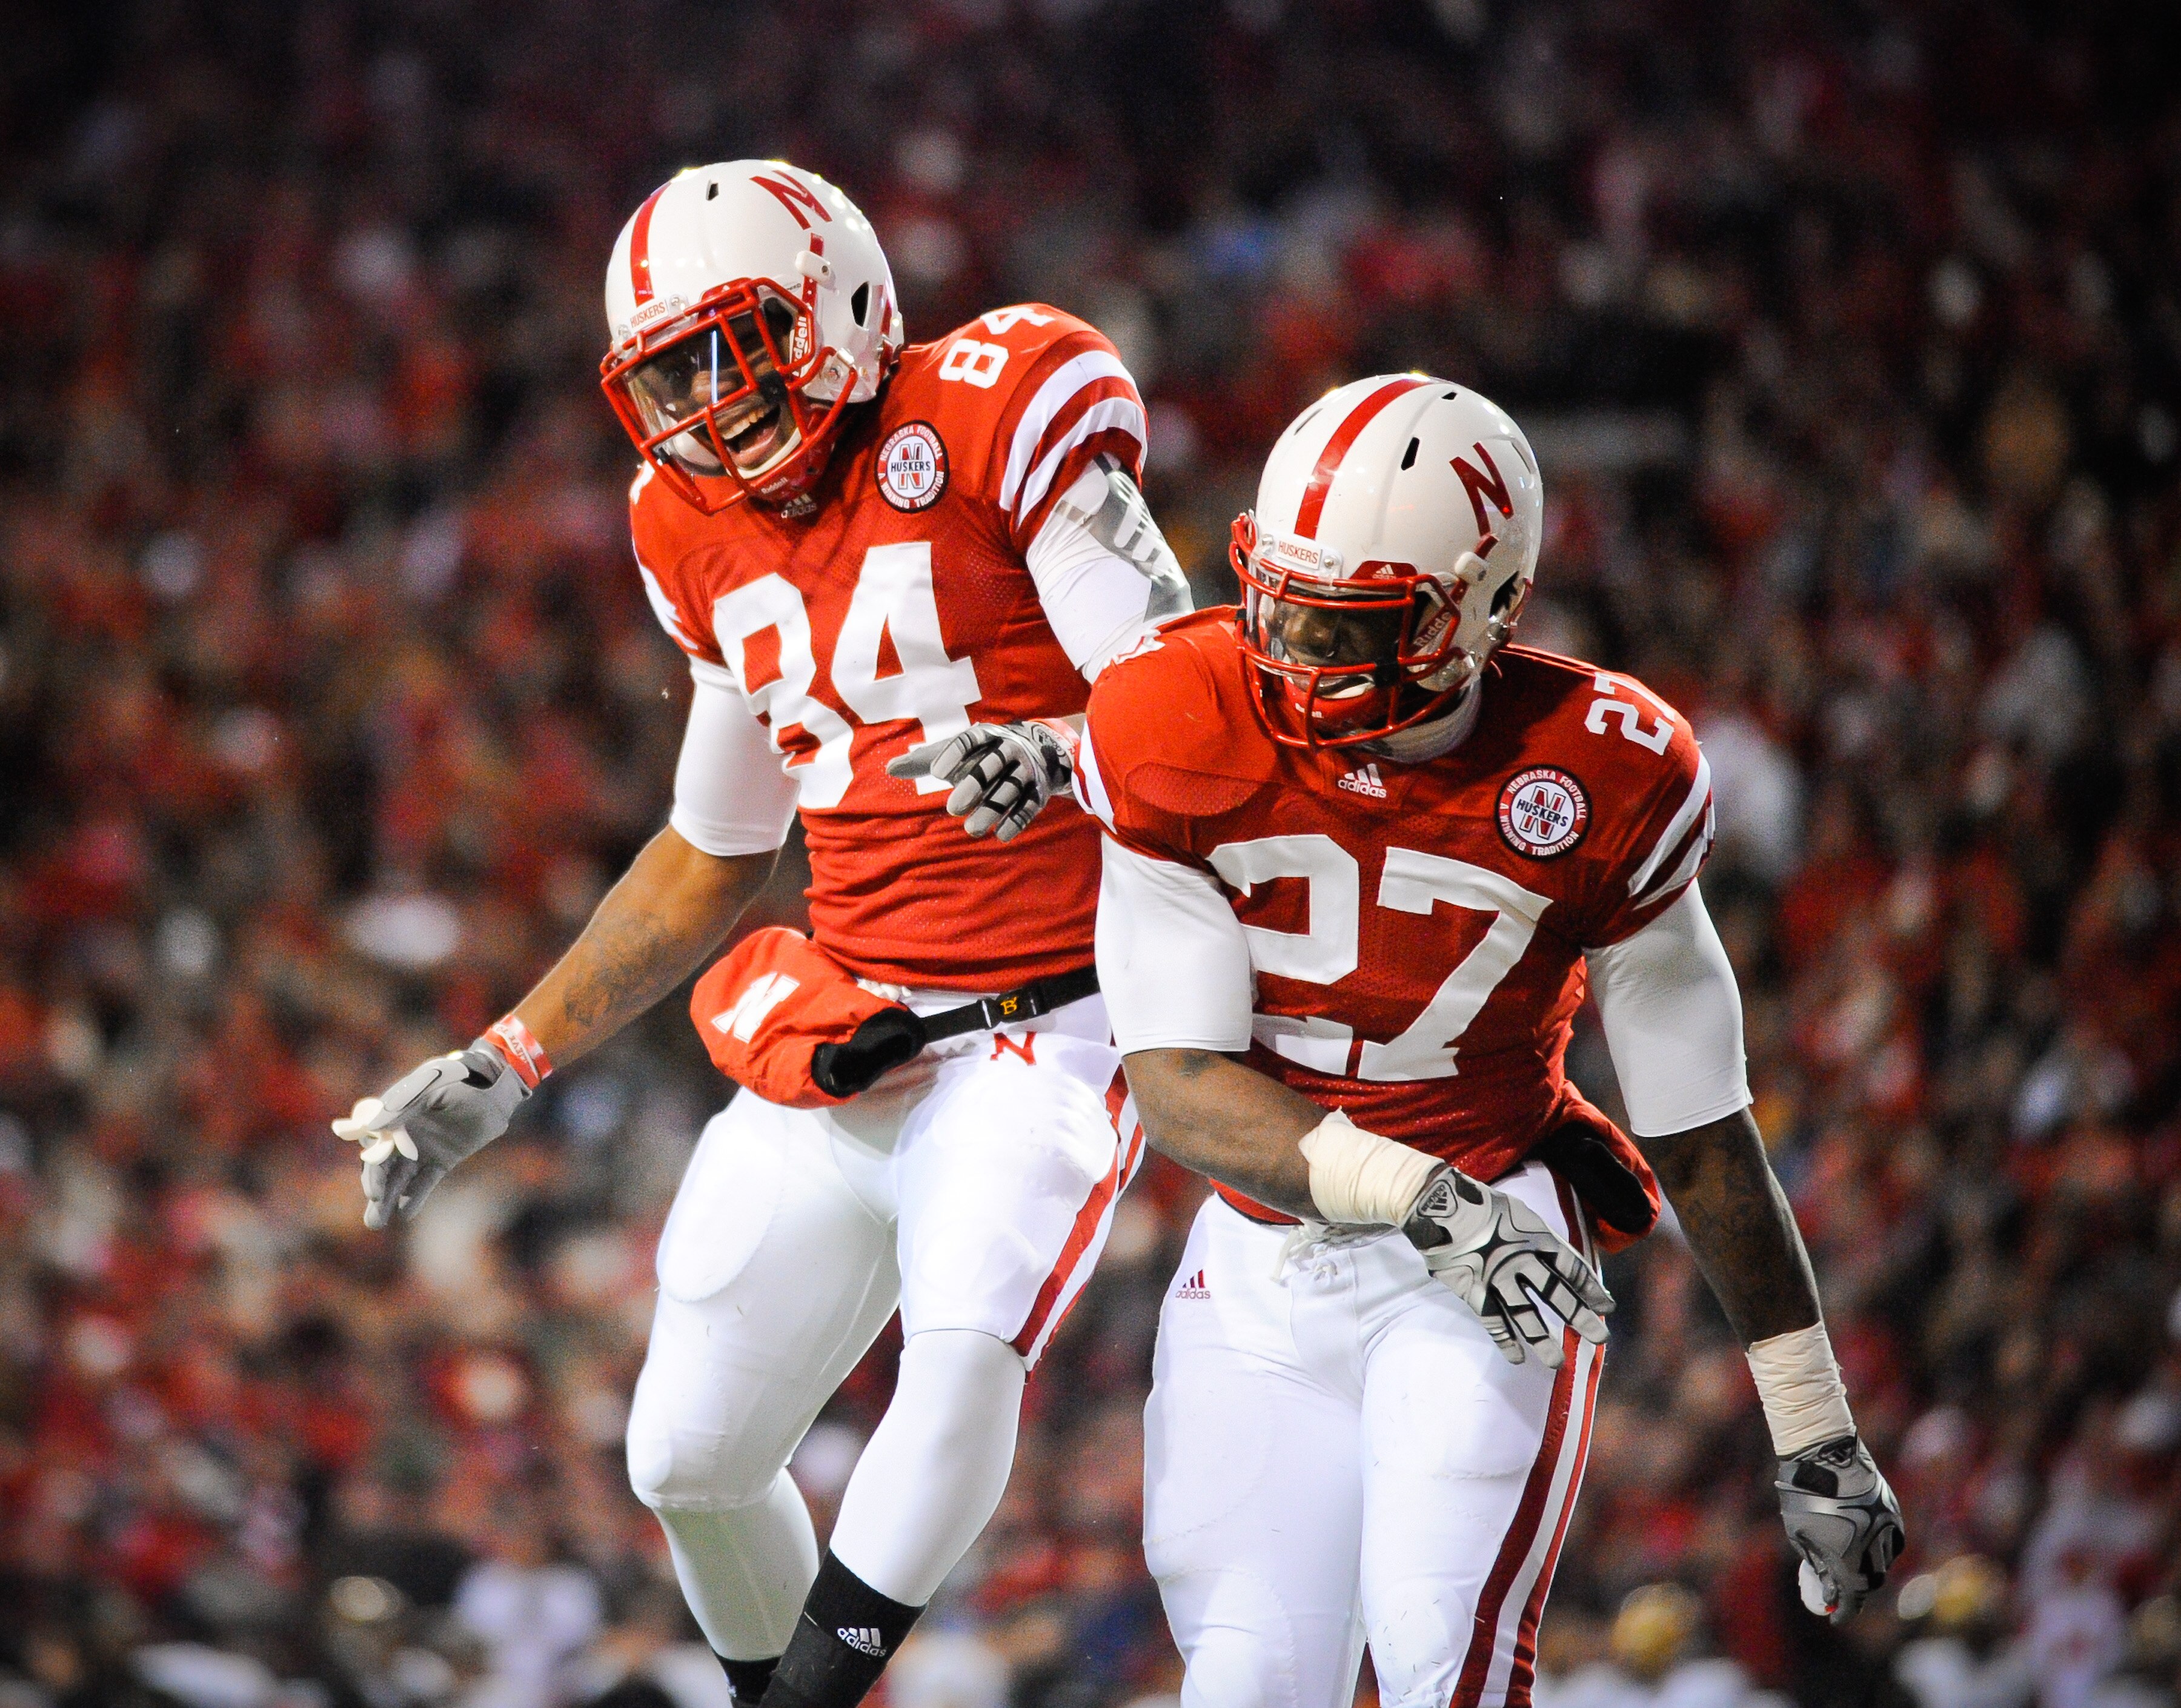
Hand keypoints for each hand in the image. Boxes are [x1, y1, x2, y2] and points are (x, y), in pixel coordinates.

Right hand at [332, 1042, 529, 1227]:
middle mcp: (403, 1134)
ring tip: (377, 1222)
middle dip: (376, 1192)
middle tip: (372, 1219)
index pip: (374, 1147)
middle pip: (384, 1168)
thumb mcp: (432, 1087)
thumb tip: (374, 1126)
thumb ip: (404, 1106)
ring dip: (388, 1199)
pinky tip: (405, 1213)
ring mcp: (421, 1148)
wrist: (493, 1086)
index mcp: (394, 1115)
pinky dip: (415, 1197)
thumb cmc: (459, 1079)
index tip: (373, 1191)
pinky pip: (425, 1181)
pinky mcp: (442, 1160)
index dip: (372, 1170)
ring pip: (400, 1178)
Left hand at [885, 722, 1074, 841]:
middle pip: (992, 765)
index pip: (969, 740)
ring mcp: (1026, 770)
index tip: (935, 772)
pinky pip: (1029, 805)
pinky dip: (1016, 820)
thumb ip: (926, 760)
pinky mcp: (1039, 791)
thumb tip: (889, 768)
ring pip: (1010, 788)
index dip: (953, 754)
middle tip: (952, 808)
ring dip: (992, 809)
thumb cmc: (983, 755)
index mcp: (986, 736)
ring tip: (971, 829)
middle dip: (974, 785)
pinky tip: (999, 835)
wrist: (1038, 754)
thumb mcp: (959, 753)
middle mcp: (1009, 749)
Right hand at [1403, 1167, 1612, 1366]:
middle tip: (1600, 1337)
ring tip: (1557, 1362)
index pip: (1571, 1268)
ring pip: (1524, 1314)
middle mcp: (1520, 1259)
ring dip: (1542, 1340)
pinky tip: (1517, 1357)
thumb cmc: (1481, 1205)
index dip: (1590, 1289)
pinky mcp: (1472, 1289)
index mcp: (1535, 1237)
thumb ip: (1538, 1238)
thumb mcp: (1518, 1214)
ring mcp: (1496, 1277)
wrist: (1438, 1204)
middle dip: (1579, 1317)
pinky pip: (1492, 1320)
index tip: (1607, 1307)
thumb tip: (1557, 1261)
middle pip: (1555, 1293)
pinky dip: (1504, 1339)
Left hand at [1777, 1433, 1904, 1622]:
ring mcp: (1886, 1528)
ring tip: (1854, 1567)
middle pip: (1871, 1581)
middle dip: (1858, 1590)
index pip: (1852, 1597)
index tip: (1836, 1617)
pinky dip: (1882, 1549)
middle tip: (1844, 1592)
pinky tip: (1869, 1547)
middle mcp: (1873, 1547)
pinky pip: (1893, 1539)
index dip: (1844, 1611)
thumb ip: (1817, 1564)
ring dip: (1871, 1569)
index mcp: (1849, 1557)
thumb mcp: (1800, 1535)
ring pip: (1885, 1561)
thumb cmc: (1803, 1495)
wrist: (1823, 1454)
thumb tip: (1826, 1585)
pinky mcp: (1892, 1510)